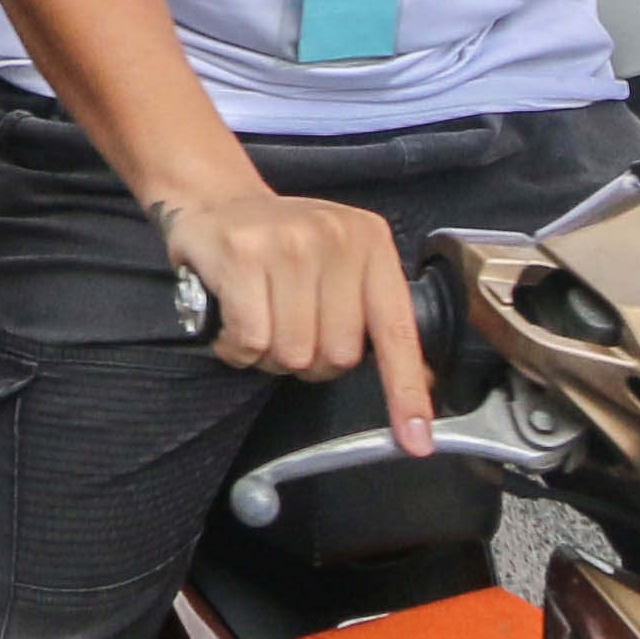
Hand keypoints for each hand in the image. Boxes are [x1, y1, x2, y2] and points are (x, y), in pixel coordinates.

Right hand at [154, 187, 433, 446]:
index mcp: (371, 243)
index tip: (416, 440)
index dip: (406, 391)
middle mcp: (336, 238)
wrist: (216, 197)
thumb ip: (372, 315)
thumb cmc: (282, 243)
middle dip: (309, 361)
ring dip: (270, 357)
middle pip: (337, 355)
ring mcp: (288, 244)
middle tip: (288, 330)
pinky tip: (232, 326)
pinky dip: (238, 350)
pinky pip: (251, 341)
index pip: (396, 330)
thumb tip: (422, 385)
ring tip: (258, 322)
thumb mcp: (341, 262)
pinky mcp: (242, 254)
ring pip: (292, 354)